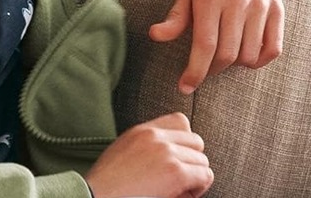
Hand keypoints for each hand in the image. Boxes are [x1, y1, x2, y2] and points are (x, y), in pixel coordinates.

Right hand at [84, 112, 212, 197]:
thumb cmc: (106, 187)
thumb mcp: (123, 153)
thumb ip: (146, 147)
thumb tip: (174, 155)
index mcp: (142, 131)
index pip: (181, 121)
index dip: (185, 143)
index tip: (177, 160)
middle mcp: (155, 137)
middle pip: (196, 141)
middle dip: (192, 161)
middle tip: (180, 180)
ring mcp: (167, 153)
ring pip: (202, 160)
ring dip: (194, 177)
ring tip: (177, 191)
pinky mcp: (175, 173)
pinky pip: (205, 175)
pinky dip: (199, 188)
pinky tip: (183, 195)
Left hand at [149, 0, 283, 93]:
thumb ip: (176, 16)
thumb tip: (155, 36)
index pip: (205, 46)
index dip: (195, 72)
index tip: (185, 87)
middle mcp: (238, 2)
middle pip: (227, 54)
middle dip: (212, 70)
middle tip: (204, 68)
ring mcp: (261, 6)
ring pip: (249, 55)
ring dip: (235, 64)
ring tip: (225, 55)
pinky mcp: (277, 9)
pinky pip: (273, 48)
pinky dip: (260, 60)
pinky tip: (247, 55)